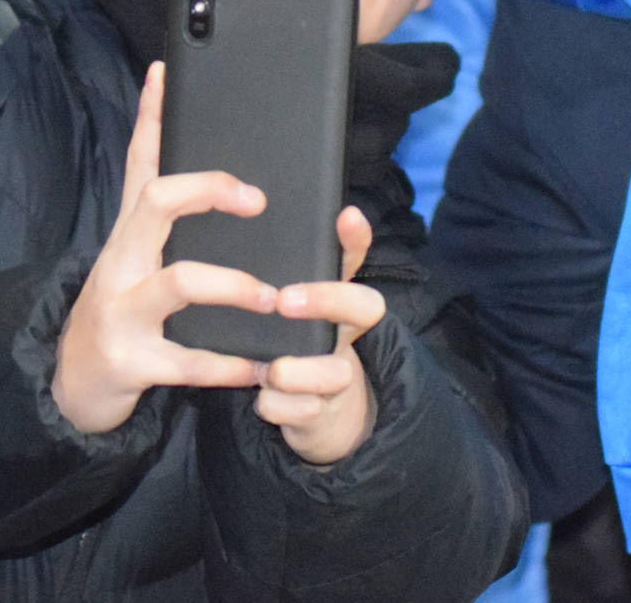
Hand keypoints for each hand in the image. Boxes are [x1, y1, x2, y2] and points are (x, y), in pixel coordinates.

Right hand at [53, 62, 276, 433]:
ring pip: (179, 282)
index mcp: (132, 229)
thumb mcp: (137, 246)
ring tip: (273, 295)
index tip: (166, 74)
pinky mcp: (132, 361)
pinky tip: (263, 365)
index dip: (151, 116)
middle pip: (155, 202)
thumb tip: (172, 125)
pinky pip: (186, 360)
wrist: (74, 381)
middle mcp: (122, 259)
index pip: (141, 159)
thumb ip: (160, 195)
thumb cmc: (124, 299)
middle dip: (208, 190)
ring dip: (233, 285)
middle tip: (259, 201)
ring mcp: (123, 309)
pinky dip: (227, 364)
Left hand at [253, 205, 384, 465]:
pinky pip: (299, 410)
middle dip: (327, 300)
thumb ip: (289, 273)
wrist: (320, 411)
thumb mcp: (298, 308)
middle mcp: (345, 333)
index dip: (355, 238)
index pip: (356, 259)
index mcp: (338, 301)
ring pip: (334, 372)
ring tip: (270, 369)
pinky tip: (263, 397)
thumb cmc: (299, 344)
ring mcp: (337, 376)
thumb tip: (270, 219)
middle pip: (366, 307)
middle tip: (284, 300)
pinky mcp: (318, 414)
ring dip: (296, 370)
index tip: (346, 215)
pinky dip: (277, 405)